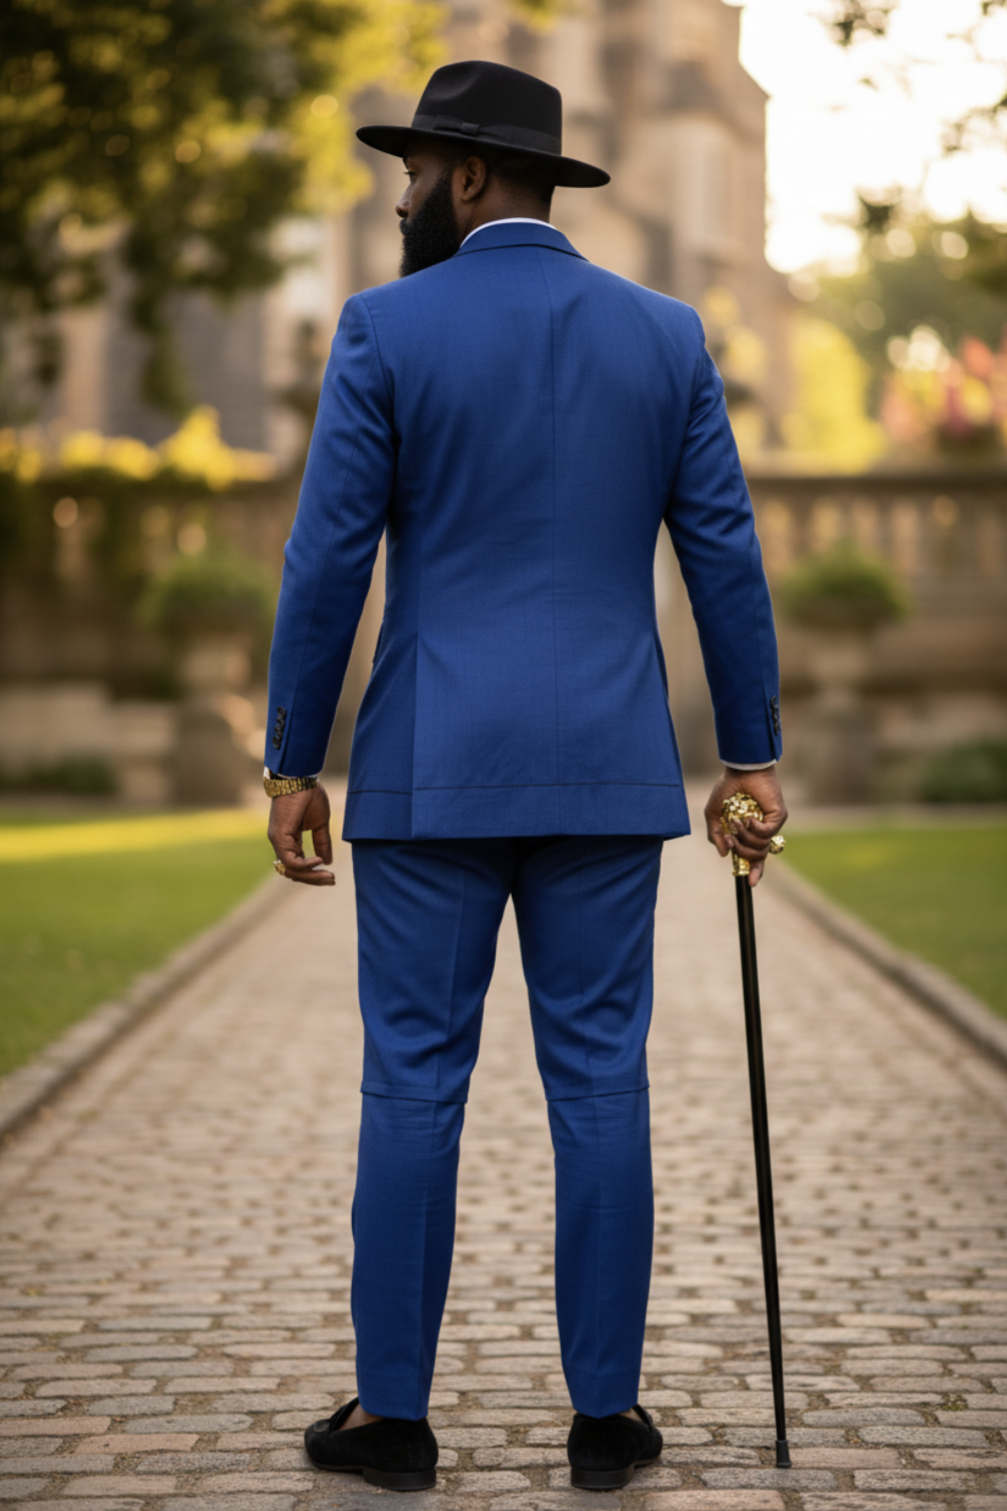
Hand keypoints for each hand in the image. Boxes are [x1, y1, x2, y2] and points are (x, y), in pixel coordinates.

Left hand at [267, 783, 335, 886]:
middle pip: (294, 872)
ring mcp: (278, 841)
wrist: (301, 778)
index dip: (313, 874)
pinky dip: (305, 865)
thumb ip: (322, 842)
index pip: (298, 865)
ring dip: (311, 876)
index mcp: (289, 840)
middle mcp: (281, 843)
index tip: (331, 876)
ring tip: (329, 876)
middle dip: (314, 879)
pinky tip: (319, 861)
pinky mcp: (279, 837)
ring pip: (291, 870)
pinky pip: (290, 860)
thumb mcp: (320, 823)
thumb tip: (327, 861)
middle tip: (332, 880)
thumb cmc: (309, 796)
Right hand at [705, 767, 787, 888]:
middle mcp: (761, 831)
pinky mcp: (778, 817)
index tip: (749, 883)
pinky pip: (767, 834)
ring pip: (760, 847)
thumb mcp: (714, 814)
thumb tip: (723, 854)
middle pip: (756, 857)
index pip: (755, 857)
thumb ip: (715, 835)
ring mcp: (771, 825)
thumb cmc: (728, 789)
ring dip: (744, 838)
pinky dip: (755, 829)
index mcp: (748, 833)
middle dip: (741, 852)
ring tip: (737, 821)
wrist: (741, 771)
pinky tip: (749, 819)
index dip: (753, 871)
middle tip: (732, 839)